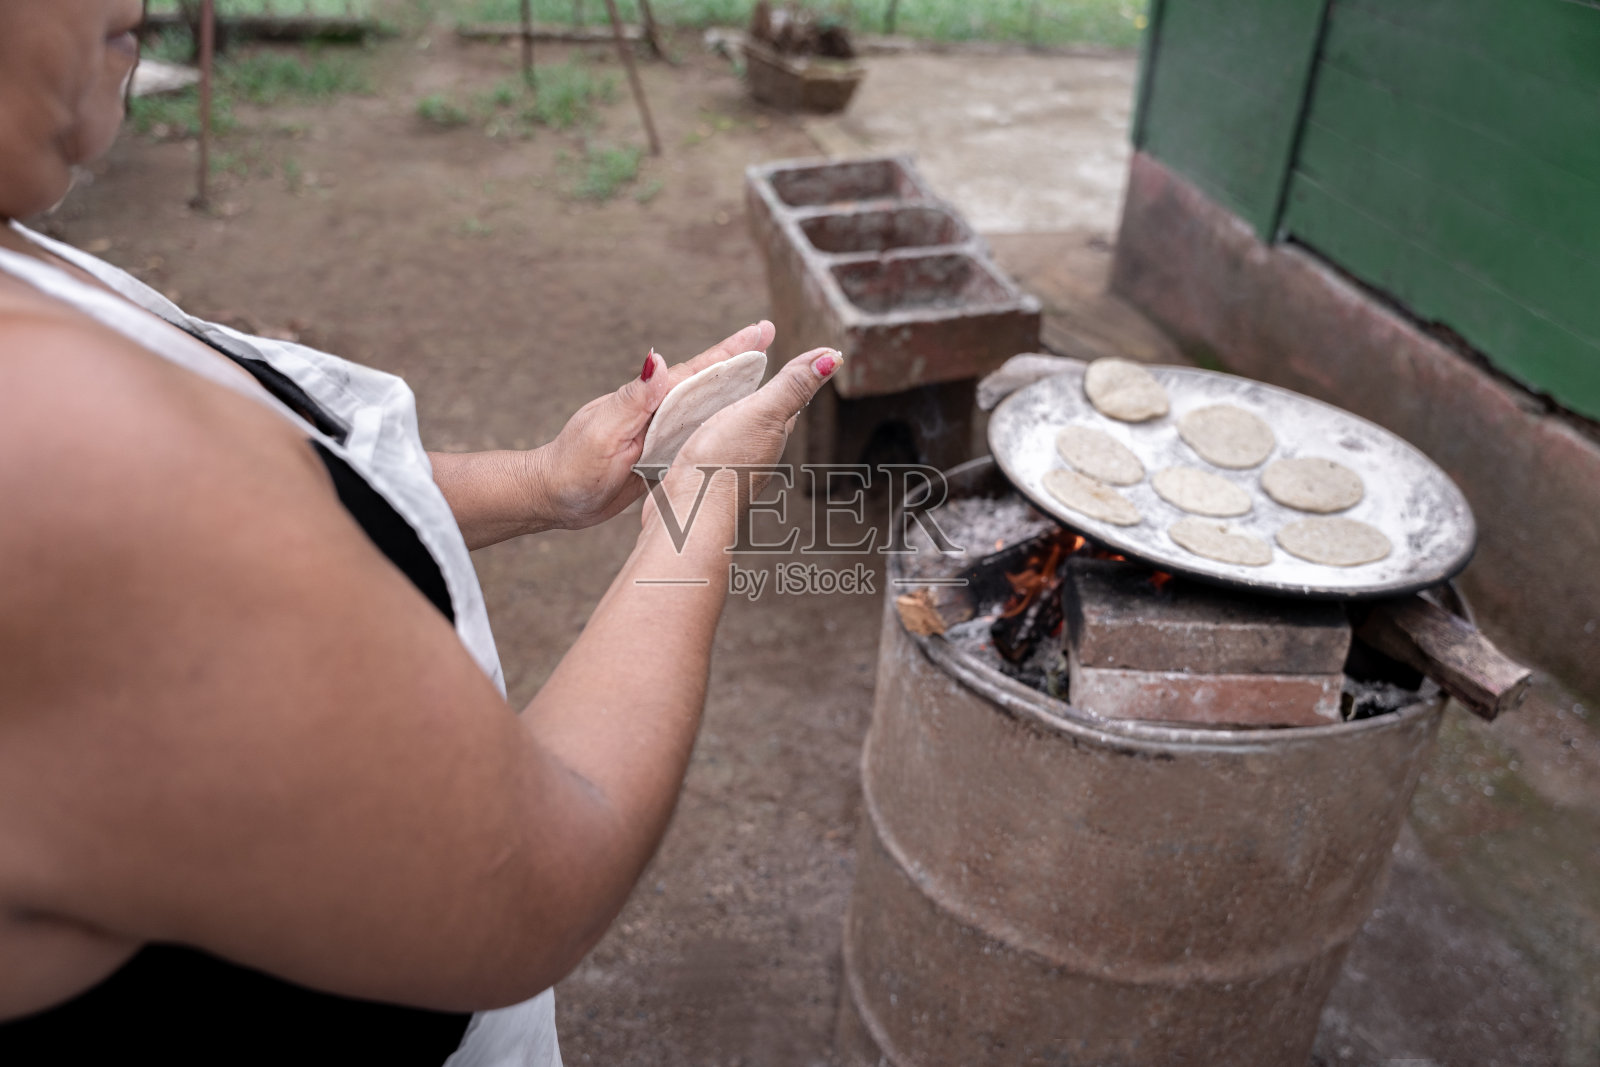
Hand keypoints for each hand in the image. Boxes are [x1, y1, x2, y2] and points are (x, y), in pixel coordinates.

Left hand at [530, 321, 777, 529]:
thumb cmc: (572, 465)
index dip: (730, 351)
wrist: (553, 498)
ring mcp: (657, 432)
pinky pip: (694, 436)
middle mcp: (656, 411)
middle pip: (706, 382)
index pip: (696, 370)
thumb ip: (632, 399)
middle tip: (771, 337)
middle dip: (739, 361)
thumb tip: (659, 359)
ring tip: (765, 376)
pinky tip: (733, 423)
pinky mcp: (656, 455)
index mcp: (647, 400)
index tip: (761, 329)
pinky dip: (716, 425)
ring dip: (734, 391)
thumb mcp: (602, 431)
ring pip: (704, 408)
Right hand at [644, 346, 841, 529]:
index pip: (791, 401)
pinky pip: (708, 446)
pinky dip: (704, 432)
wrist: (687, 514)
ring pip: (734, 431)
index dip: (796, 375)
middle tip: (762, 369)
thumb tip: (834, 359)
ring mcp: (728, 466)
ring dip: (729, 412)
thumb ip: (792, 386)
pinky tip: (693, 430)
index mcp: (773, 435)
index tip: (809, 355)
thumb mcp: (762, 413)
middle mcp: (756, 453)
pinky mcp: (700, 474)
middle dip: (763, 394)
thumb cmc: (724, 465)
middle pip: (764, 417)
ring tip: (722, 394)